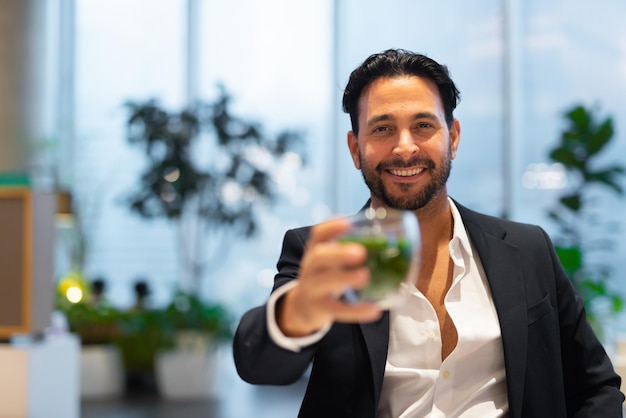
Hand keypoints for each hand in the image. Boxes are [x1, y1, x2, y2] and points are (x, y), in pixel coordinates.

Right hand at [277, 217, 382, 336]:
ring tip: (365, 276)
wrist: (302, 306)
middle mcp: (310, 268)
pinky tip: (374, 310)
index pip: (318, 235)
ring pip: (323, 282)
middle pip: (318, 257)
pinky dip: (355, 311)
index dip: (331, 227)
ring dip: (344, 278)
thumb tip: (394, 242)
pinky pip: (336, 310)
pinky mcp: (319, 308)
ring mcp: (311, 288)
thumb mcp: (331, 262)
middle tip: (361, 252)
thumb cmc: (326, 277)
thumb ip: (351, 251)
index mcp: (316, 251)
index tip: (348, 223)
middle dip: (338, 253)